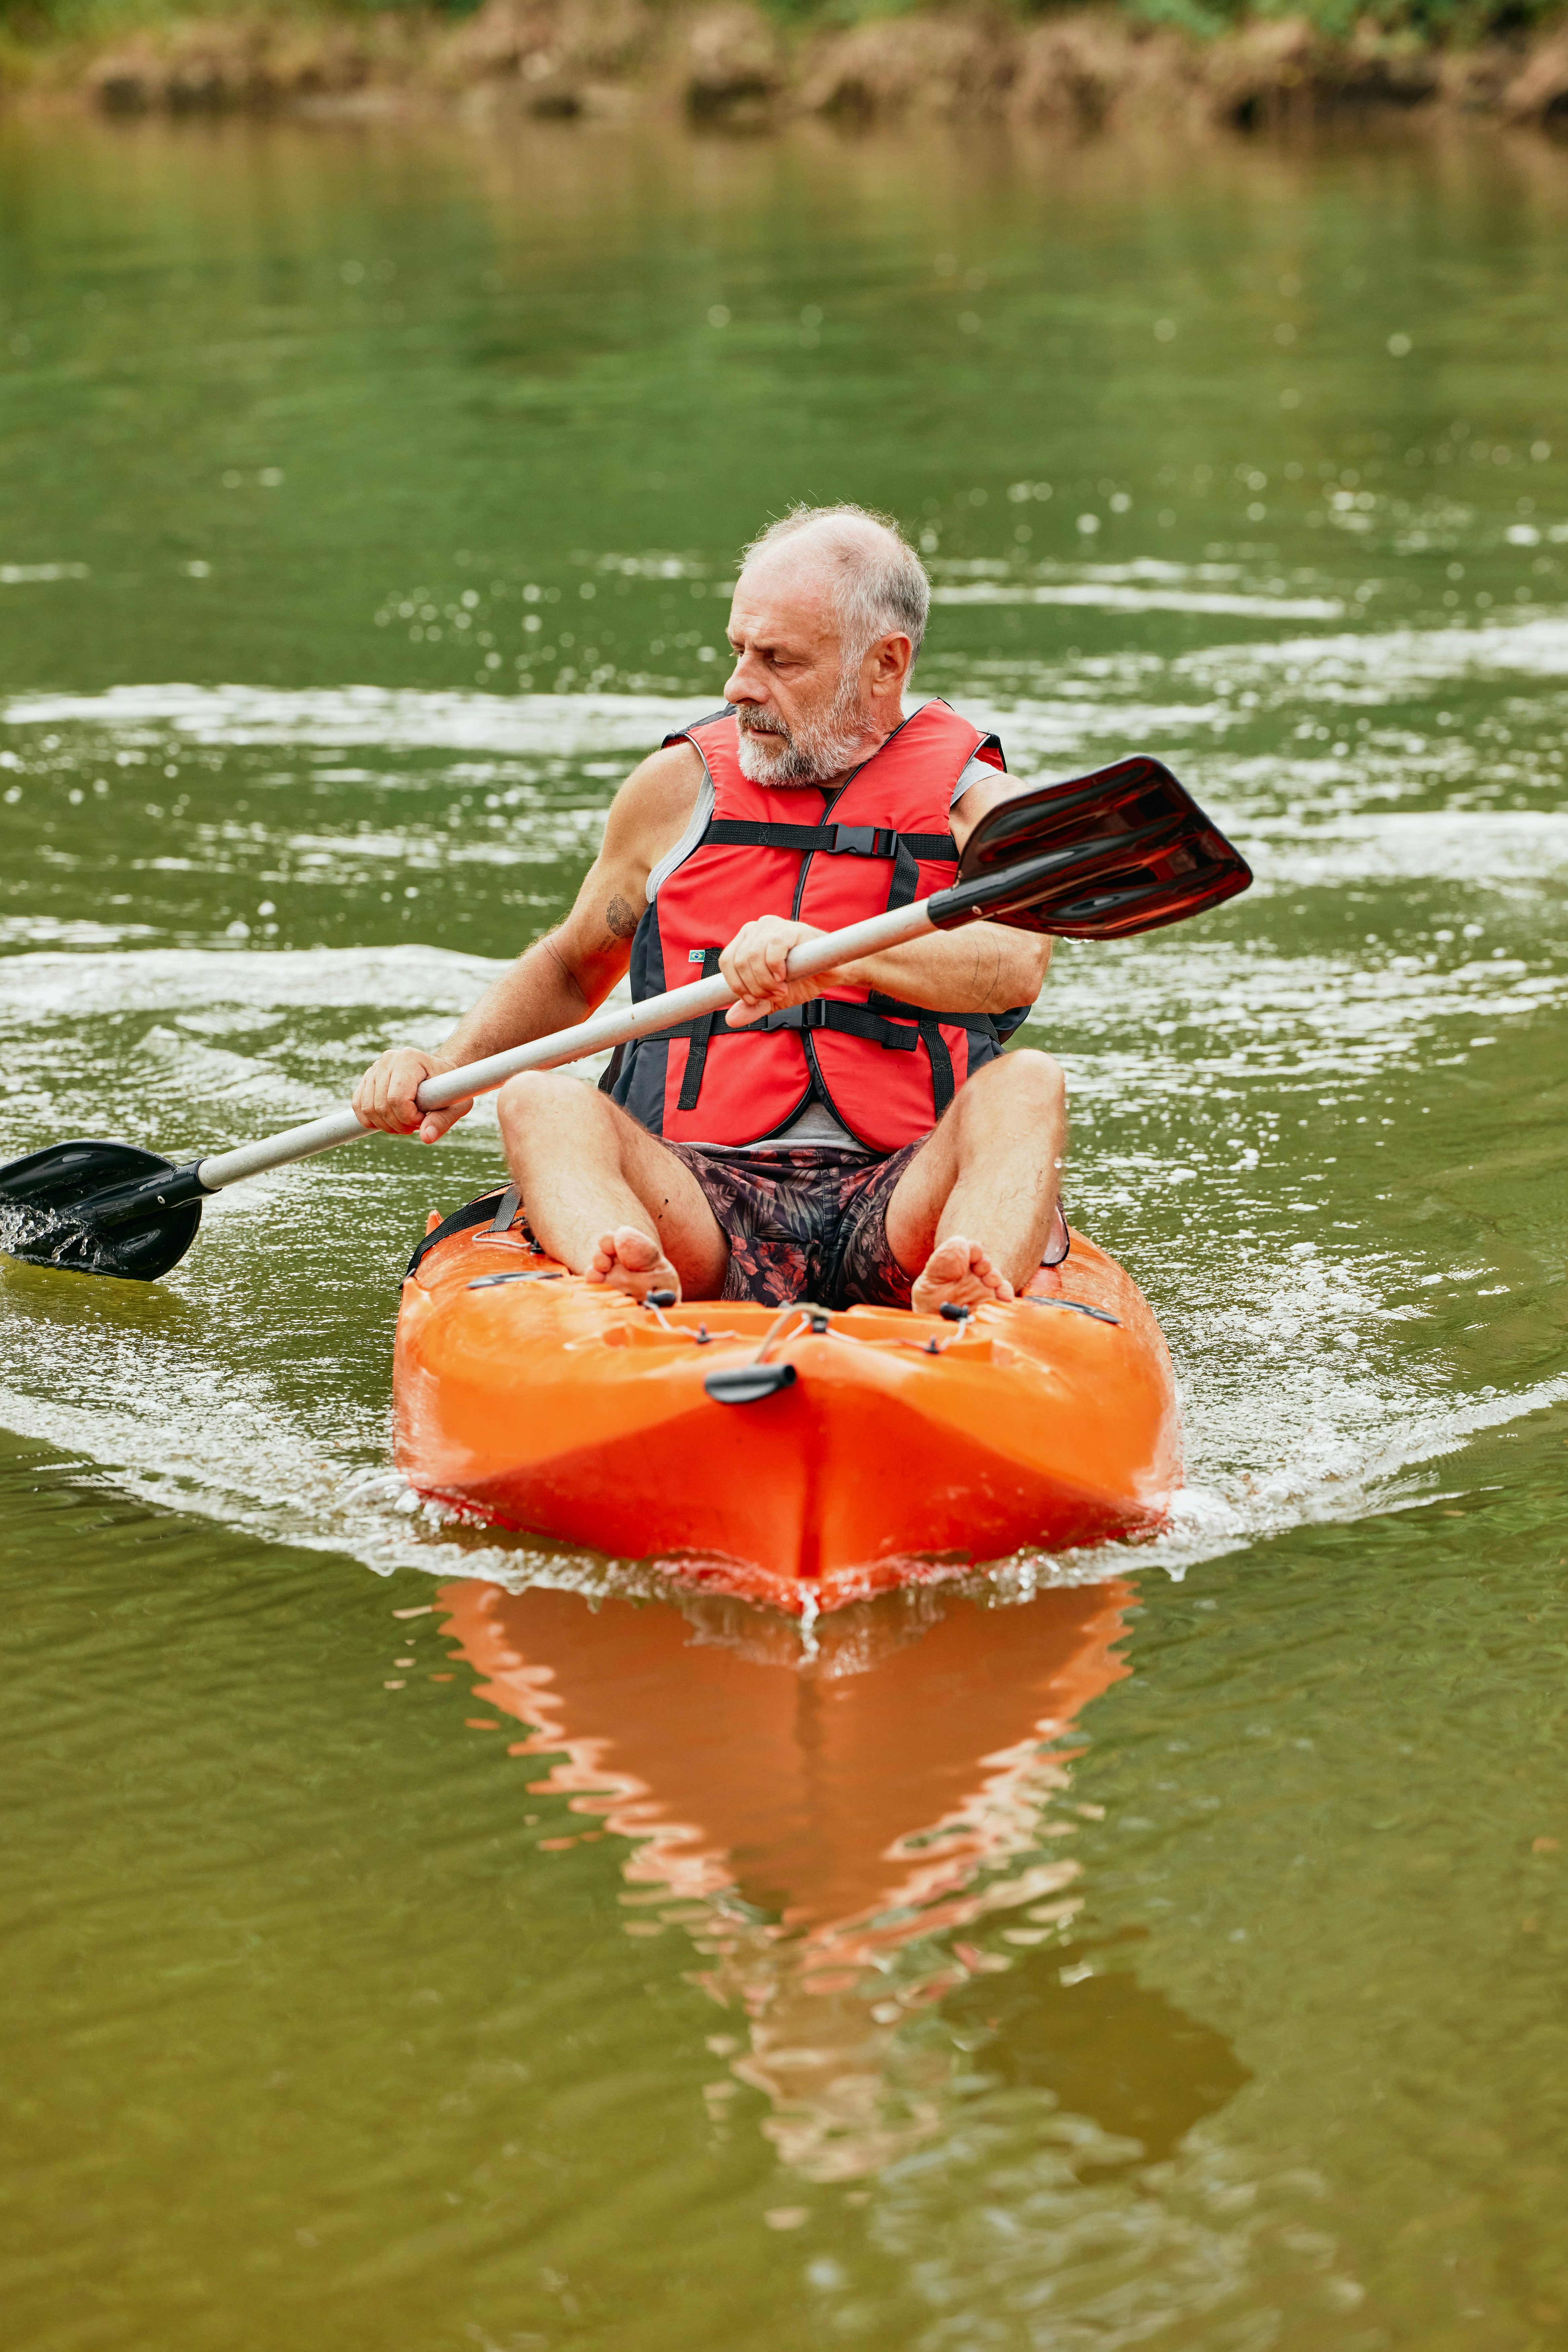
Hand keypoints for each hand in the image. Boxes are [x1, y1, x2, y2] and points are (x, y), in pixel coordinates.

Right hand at [351, 1048, 473, 1143]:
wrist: (441, 1074)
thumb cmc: (450, 1089)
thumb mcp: (456, 1105)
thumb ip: (442, 1121)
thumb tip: (426, 1137)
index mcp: (409, 1059)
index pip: (397, 1098)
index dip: (408, 1118)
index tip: (424, 1119)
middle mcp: (388, 1060)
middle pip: (381, 1106)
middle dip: (398, 1124)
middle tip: (416, 1125)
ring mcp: (375, 1068)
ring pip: (367, 1108)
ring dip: (385, 1125)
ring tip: (405, 1123)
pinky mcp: (367, 1079)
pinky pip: (358, 1105)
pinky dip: (370, 1120)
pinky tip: (389, 1122)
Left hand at [719, 917, 843, 1026]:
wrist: (831, 973)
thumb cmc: (802, 978)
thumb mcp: (772, 998)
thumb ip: (752, 1007)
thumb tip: (731, 1019)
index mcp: (746, 941)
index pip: (727, 962)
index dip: (737, 986)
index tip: (754, 1000)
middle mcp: (756, 929)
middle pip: (739, 962)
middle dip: (755, 987)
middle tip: (774, 995)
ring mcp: (772, 925)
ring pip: (753, 956)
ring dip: (766, 981)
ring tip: (782, 989)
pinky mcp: (790, 928)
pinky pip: (773, 947)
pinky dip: (776, 968)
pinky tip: (785, 976)